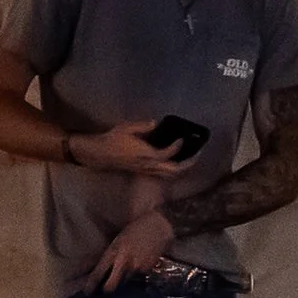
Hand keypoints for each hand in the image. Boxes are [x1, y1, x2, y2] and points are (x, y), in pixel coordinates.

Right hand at [68, 120, 189, 177]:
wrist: (100, 154)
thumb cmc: (112, 140)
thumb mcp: (127, 128)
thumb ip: (143, 126)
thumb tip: (156, 123)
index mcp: (146, 154)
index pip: (169, 153)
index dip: (178, 146)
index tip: (182, 138)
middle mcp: (149, 165)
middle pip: (174, 170)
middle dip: (188, 163)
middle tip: (197, 154)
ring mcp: (146, 170)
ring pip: (169, 174)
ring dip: (181, 168)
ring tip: (189, 159)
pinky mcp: (143, 171)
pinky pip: (162, 173)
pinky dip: (172, 169)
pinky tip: (174, 161)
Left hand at [90, 210, 175, 291]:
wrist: (158, 226)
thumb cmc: (135, 230)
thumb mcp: (118, 240)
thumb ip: (111, 256)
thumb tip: (104, 272)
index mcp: (112, 252)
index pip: (98, 273)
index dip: (91, 285)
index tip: (87, 292)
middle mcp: (123, 262)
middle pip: (111, 286)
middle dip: (107, 290)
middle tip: (105, 291)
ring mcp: (136, 267)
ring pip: (125, 283)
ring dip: (124, 280)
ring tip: (128, 268)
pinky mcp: (147, 270)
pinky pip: (138, 278)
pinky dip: (137, 274)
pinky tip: (140, 263)